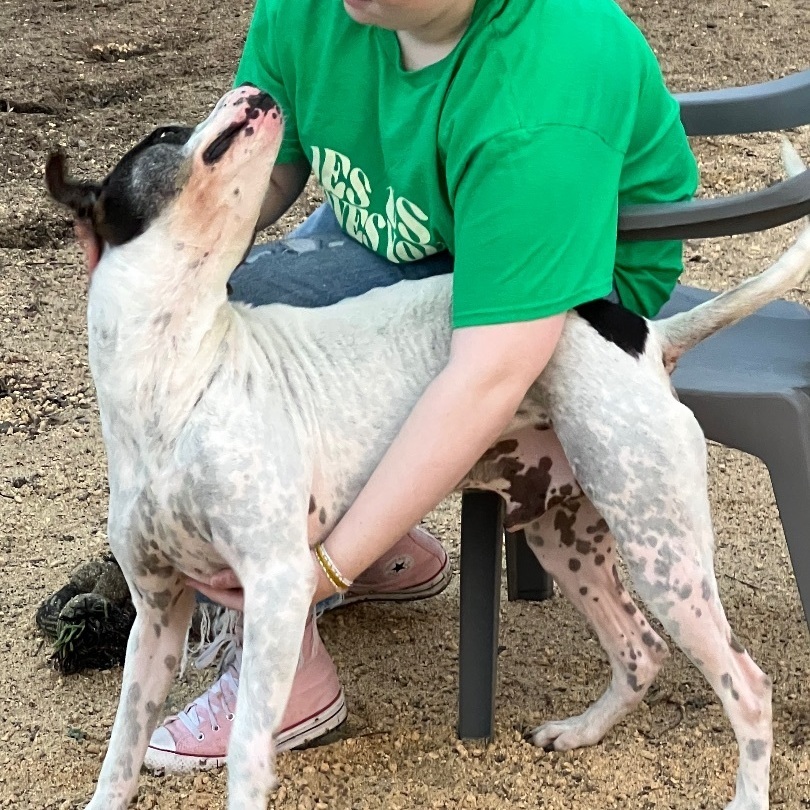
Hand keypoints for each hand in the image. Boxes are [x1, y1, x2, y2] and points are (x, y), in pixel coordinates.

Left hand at [187, 551, 340, 611]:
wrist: (335, 564)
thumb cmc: (304, 566)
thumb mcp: (270, 572)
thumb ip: (240, 576)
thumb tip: (211, 579)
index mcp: (262, 604)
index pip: (226, 598)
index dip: (206, 589)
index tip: (188, 580)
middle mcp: (267, 604)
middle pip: (232, 596)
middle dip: (212, 587)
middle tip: (192, 576)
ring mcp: (276, 596)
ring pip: (242, 591)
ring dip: (226, 581)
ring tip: (208, 569)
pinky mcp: (283, 586)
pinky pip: (253, 583)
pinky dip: (240, 576)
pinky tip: (236, 563)